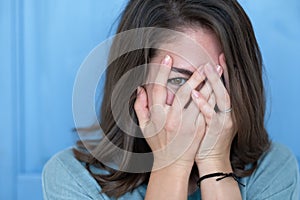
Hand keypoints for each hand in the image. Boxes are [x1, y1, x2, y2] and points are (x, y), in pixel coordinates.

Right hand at [134, 55, 207, 170]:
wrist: (172, 163)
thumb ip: (140, 107)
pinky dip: (212, 98)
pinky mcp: (198, 129)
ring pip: (198, 100)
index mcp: (157, 116)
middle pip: (183, 92)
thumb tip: (139, 88)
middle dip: (194, 76)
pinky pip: (206, 110)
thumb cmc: (157, 143)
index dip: (162, 72)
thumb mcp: (143, 126)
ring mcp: (186, 124)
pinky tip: (218, 88)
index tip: (168, 58)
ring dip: (208, 83)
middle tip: (203, 64)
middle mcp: (171, 119)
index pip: (158, 89)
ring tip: (217, 71)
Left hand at [192, 54, 234, 167]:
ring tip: (205, 68)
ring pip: (221, 98)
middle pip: (226, 89)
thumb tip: (197, 88)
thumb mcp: (209, 119)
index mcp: (227, 110)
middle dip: (219, 73)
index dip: (224, 73)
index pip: (226, 87)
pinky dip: (203, 103)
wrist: (212, 160)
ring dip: (213, 82)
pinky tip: (194, 93)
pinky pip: (210, 115)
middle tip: (210, 59)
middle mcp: (230, 114)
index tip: (218, 58)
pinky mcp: (217, 130)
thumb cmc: (206, 139)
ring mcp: (225, 122)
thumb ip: (208, 104)